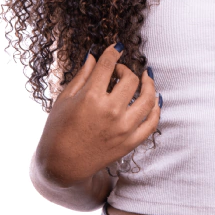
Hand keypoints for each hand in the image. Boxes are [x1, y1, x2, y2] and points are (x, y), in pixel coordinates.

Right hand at [37, 42, 160, 186]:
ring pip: (148, 99)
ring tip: (146, 78)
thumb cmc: (58, 130)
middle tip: (119, 72)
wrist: (61, 166)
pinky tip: (154, 99)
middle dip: (125, 70)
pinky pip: (152, 123)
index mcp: (91, 98)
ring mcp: (123, 128)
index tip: (117, 48)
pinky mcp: (130, 142)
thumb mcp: (64, 99)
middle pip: (131, 80)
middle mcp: (110, 112)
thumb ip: (83, 76)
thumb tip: (93, 55)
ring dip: (149, 85)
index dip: (114, 52)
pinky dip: (156, 109)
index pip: (108, 65)